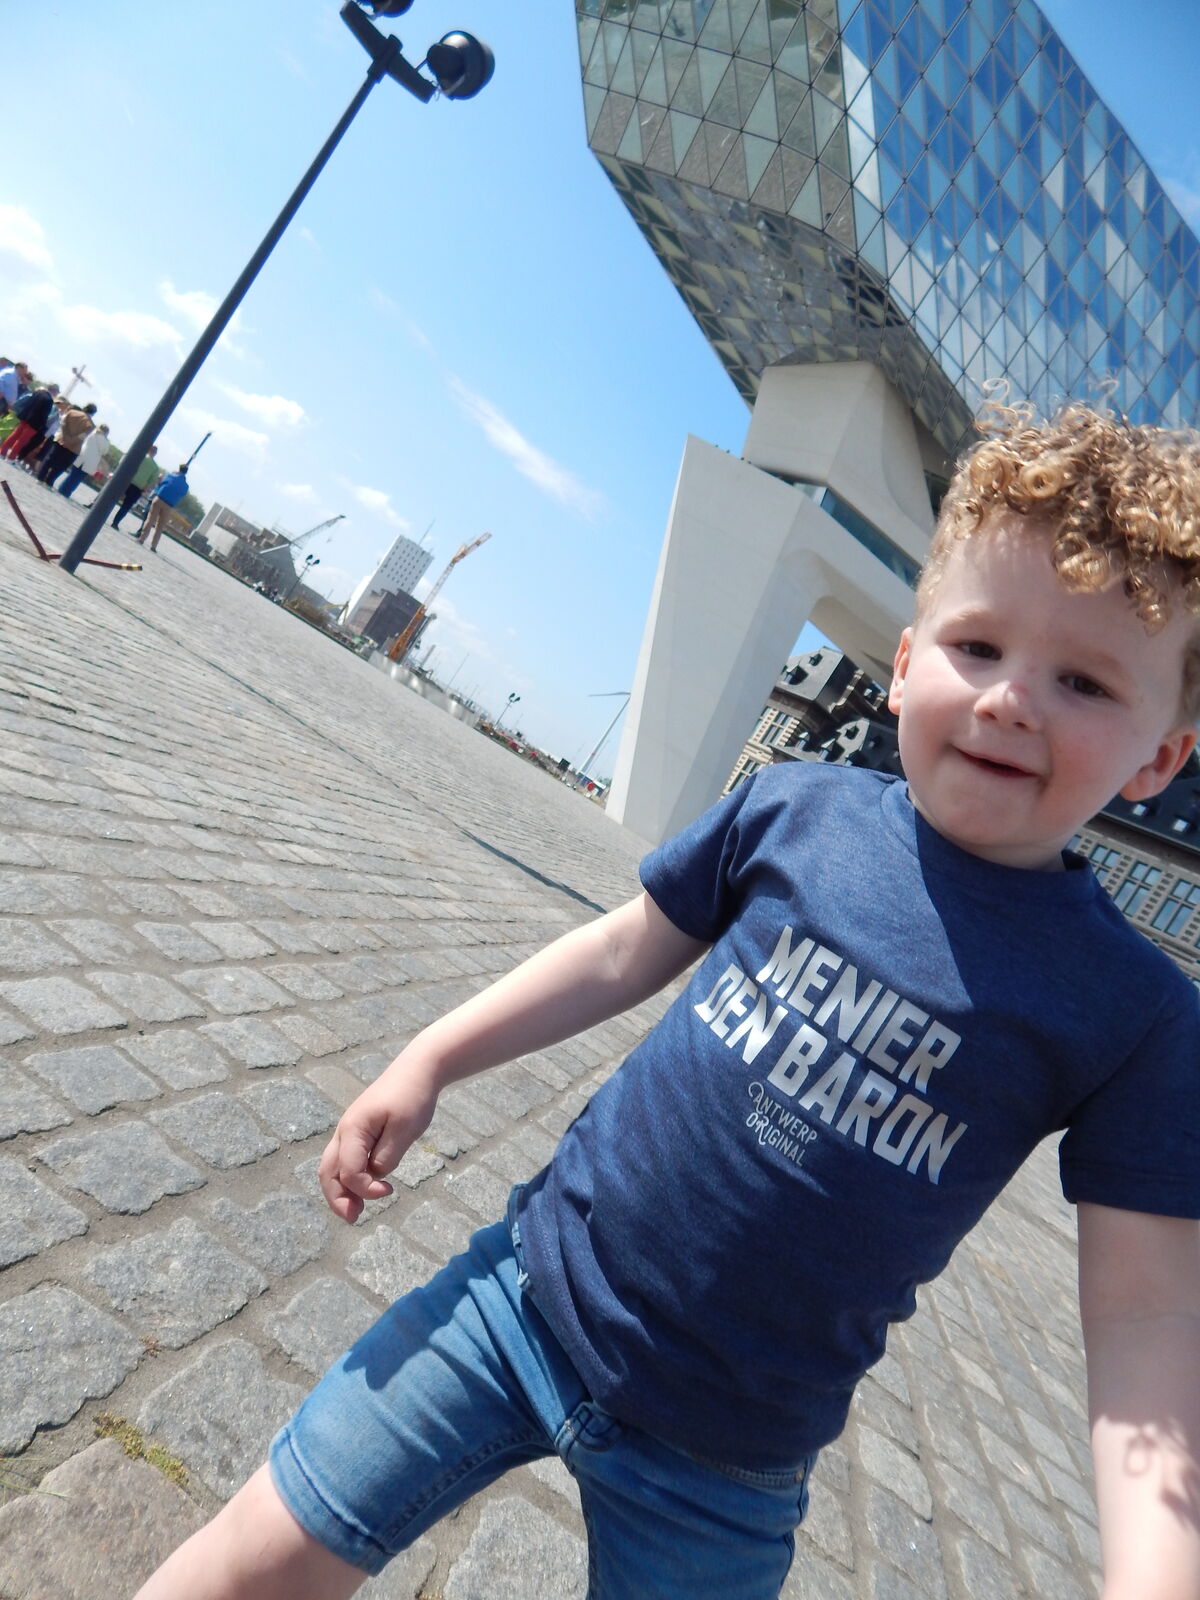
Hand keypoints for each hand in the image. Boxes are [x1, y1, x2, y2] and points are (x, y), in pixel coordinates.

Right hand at [318, 1055, 439, 1222]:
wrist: (416, 1069)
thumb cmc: (413, 1097)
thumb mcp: (405, 1129)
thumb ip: (387, 1156)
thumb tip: (374, 1176)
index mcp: (353, 1129)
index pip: (349, 1171)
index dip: (365, 1189)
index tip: (390, 1191)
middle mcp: (344, 1131)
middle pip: (328, 1172)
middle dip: (337, 1198)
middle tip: (353, 1218)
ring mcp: (348, 1130)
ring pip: (332, 1167)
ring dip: (340, 1190)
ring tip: (356, 1211)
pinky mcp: (358, 1131)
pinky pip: (344, 1159)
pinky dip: (348, 1178)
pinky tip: (365, 1187)